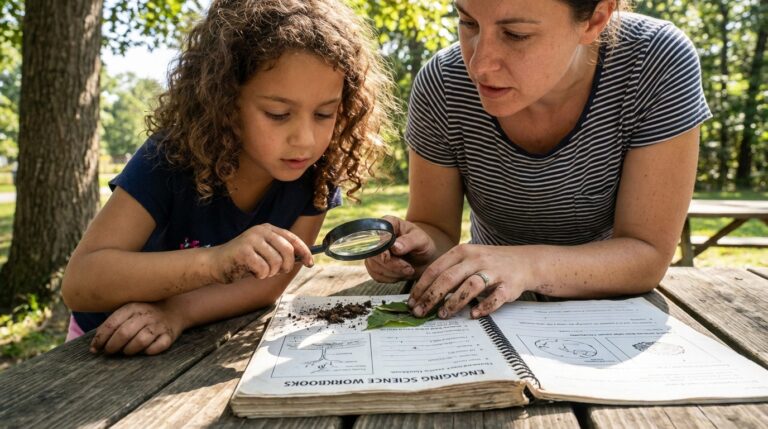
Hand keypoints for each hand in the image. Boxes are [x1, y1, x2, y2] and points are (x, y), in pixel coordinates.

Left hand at [90, 302, 183, 354]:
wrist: (173, 310)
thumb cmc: (143, 314)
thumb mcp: (128, 312)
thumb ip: (112, 325)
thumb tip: (94, 347)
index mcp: (132, 307)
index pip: (112, 324)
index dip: (100, 339)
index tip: (95, 348)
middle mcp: (146, 315)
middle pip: (124, 333)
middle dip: (113, 346)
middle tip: (110, 351)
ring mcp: (158, 325)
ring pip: (141, 341)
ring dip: (130, 350)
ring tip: (126, 351)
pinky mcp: (169, 335)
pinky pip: (158, 346)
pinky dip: (149, 351)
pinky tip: (145, 351)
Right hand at [211, 223, 311, 283]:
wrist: (216, 263)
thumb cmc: (243, 260)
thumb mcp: (264, 251)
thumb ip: (280, 252)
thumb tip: (303, 259)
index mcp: (268, 229)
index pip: (292, 239)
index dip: (304, 251)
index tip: (310, 263)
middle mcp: (260, 231)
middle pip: (287, 250)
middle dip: (286, 266)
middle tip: (278, 272)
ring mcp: (251, 240)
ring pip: (276, 262)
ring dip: (271, 272)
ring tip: (261, 271)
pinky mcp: (243, 251)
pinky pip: (263, 269)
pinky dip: (260, 275)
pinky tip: (252, 272)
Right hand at [364, 215, 436, 281]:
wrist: (424, 259)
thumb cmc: (422, 245)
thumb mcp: (421, 240)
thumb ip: (409, 241)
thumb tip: (394, 246)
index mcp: (388, 223)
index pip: (377, 233)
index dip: (382, 246)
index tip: (394, 254)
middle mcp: (377, 236)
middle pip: (374, 253)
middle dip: (392, 264)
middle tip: (408, 268)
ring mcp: (373, 252)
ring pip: (374, 266)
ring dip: (393, 272)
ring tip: (408, 270)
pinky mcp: (374, 265)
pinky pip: (376, 275)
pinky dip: (390, 278)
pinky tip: (400, 274)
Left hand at [408, 244, 528, 318]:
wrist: (524, 262)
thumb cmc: (489, 263)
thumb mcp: (467, 259)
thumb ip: (448, 271)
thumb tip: (423, 293)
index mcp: (462, 252)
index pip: (436, 269)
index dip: (422, 287)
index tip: (412, 302)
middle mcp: (476, 259)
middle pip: (449, 278)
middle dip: (431, 297)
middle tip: (420, 312)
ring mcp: (493, 272)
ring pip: (470, 287)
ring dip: (454, 303)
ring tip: (442, 315)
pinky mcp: (508, 285)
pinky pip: (495, 298)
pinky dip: (483, 307)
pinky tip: (473, 315)